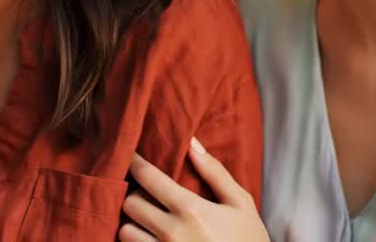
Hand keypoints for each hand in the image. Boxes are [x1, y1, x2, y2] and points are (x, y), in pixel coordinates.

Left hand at [119, 141, 267, 241]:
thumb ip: (215, 172)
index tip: (131, 157)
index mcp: (191, 210)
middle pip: (130, 203)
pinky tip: (151, 237)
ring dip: (134, 223)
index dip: (135, 163)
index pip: (148, 177)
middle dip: (137, 196)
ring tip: (148, 220)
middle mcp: (171, 232)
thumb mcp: (241, 204)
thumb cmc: (249, 241)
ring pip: (126, 231)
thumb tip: (192, 143)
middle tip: (149, 194)